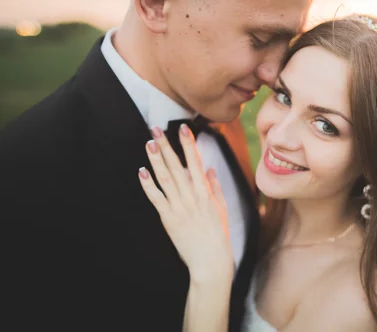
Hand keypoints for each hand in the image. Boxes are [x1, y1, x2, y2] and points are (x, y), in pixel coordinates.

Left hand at [138, 124, 232, 283]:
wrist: (211, 260)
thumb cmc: (218, 235)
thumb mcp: (221, 208)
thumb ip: (215, 187)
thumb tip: (210, 170)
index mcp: (206, 192)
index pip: (196, 162)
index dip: (188, 144)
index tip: (183, 129)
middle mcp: (192, 196)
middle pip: (177, 166)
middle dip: (166, 146)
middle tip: (156, 129)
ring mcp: (179, 207)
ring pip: (165, 178)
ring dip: (156, 160)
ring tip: (149, 143)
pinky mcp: (168, 219)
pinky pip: (156, 198)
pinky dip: (148, 185)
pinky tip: (142, 172)